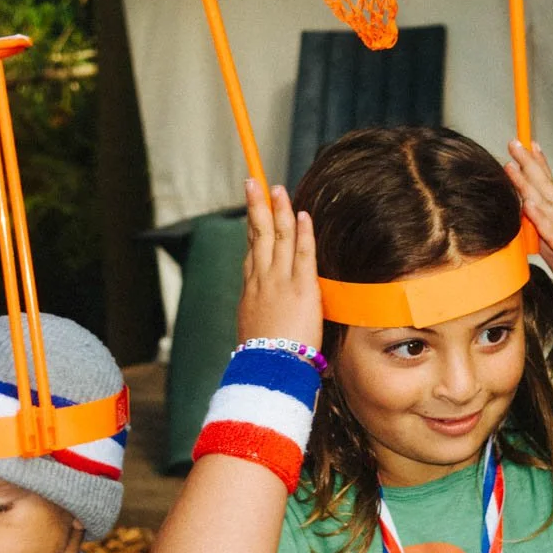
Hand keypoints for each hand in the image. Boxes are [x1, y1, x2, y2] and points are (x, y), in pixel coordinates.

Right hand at [239, 181, 322, 348]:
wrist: (269, 371)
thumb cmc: (265, 359)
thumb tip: (264, 316)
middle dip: (256, 206)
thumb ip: (261, 317)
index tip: (254, 210)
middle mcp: (261, 280)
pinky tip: (302, 214)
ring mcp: (280, 282)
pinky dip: (303, 232)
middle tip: (254, 182)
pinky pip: (303, 254)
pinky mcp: (301, 289)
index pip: (252, 252)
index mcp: (250, 292)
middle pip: (258, 235)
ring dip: (278, 210)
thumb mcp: (255, 333)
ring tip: (277, 188)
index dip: (253, 228)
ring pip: (278, 237)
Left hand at [504, 139, 552, 308]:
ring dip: (528, 184)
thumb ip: (548, 241)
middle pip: (547, 187)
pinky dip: (540, 218)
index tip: (529, 147)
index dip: (540, 167)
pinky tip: (528, 204)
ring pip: (547, 203)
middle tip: (514, 143)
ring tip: (513, 165)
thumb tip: (529, 230)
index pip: (552, 188)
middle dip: (529, 165)